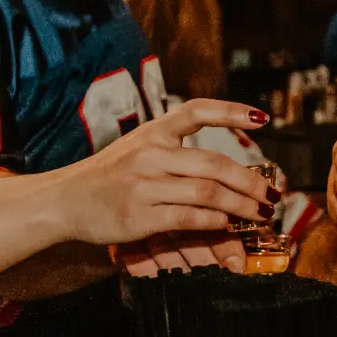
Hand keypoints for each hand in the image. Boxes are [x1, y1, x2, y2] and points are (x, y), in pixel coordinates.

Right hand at [49, 99, 277, 254]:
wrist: (64, 201)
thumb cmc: (109, 178)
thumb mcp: (138, 151)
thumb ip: (177, 155)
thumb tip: (227, 173)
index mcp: (153, 132)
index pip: (196, 112)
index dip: (231, 112)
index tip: (262, 119)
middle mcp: (150, 154)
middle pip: (215, 164)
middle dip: (251, 182)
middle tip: (272, 195)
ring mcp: (144, 184)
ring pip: (207, 192)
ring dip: (240, 205)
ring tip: (258, 213)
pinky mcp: (139, 215)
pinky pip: (189, 218)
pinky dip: (214, 222)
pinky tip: (227, 225)